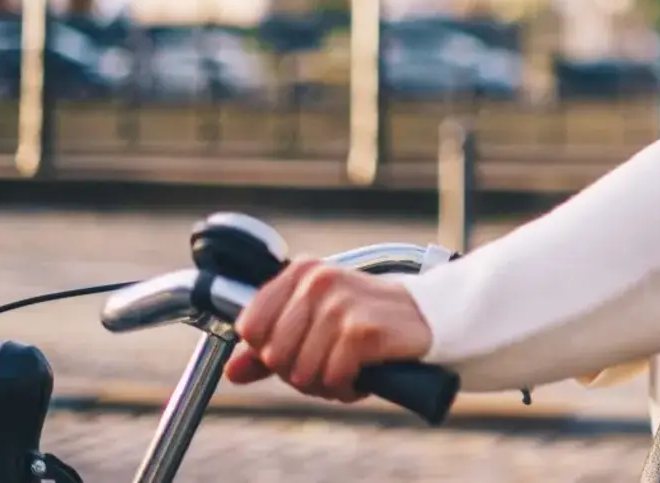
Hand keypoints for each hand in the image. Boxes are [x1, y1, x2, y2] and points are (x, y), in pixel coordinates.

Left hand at [225, 257, 433, 402]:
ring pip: (302, 372)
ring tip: (347, 370)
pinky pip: (333, 378)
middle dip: (298, 373)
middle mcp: (318, 282)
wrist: (426, 315)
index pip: (249, 327)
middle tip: (327, 364)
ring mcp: (340, 304)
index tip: (297, 349)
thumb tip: (233, 373)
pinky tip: (361, 374)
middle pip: (274, 356)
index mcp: (300, 272)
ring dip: (325, 384)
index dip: (268, 351)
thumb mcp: (315, 324)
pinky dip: (346, 387)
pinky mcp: (363, 329)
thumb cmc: (364, 320)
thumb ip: (271, 346)